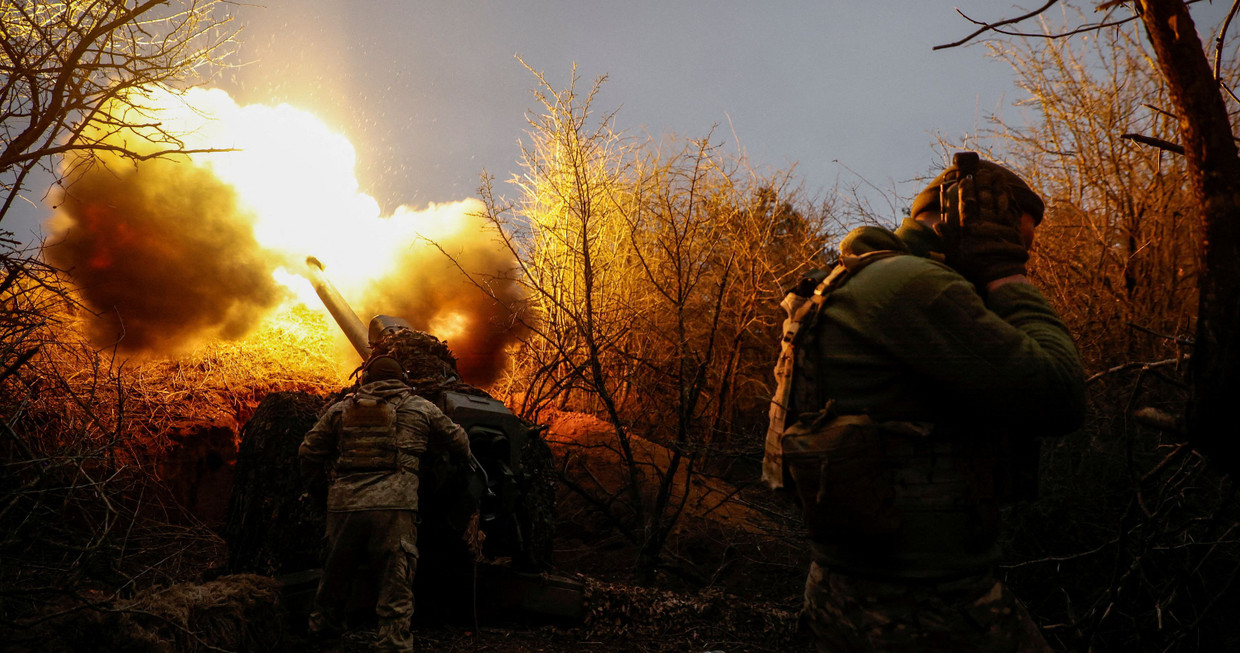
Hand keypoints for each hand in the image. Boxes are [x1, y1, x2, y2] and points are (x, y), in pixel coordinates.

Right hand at [937, 168, 1028, 285]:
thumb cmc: (974, 267)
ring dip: (996, 186)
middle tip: (982, 171)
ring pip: (997, 200)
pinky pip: (1010, 208)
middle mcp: (984, 222)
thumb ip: (946, 238)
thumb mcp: (955, 254)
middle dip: (982, 183)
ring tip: (996, 175)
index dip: (966, 190)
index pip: (966, 204)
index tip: (965, 179)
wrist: (999, 274)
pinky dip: (1008, 198)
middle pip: (983, 198)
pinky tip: (1007, 190)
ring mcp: (1000, 224)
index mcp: (969, 228)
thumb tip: (937, 225)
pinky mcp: (1012, 227)